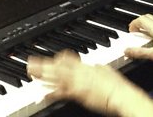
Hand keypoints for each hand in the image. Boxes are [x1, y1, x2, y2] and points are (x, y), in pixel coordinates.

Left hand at [27, 51, 143, 115]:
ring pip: (55, 77)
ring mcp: (77, 82)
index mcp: (86, 66)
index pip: (67, 58)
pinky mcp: (77, 94)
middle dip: (43, 64)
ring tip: (31, 74)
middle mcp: (79, 72)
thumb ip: (99, 68)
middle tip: (30, 63)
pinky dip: (51, 93)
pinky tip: (44, 94)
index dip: (56, 59)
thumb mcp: (108, 71)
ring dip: (42, 76)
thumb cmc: (118, 86)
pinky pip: (61, 93)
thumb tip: (97, 66)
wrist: (122, 95)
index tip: (49, 59)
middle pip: (57, 66)